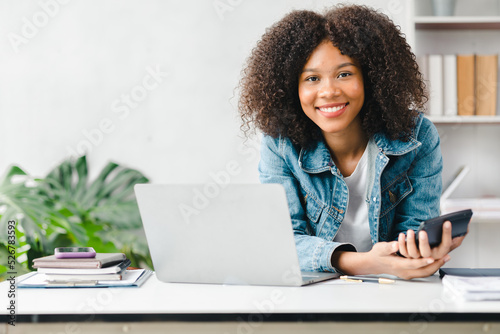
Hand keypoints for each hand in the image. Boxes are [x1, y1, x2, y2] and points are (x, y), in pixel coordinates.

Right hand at [332, 242, 449, 279]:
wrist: (374, 263)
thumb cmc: (378, 255)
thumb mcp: (380, 248)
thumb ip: (389, 247)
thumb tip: (396, 244)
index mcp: (398, 266)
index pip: (413, 264)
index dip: (423, 261)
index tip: (431, 257)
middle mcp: (404, 272)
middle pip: (423, 272)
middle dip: (436, 265)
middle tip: (446, 257)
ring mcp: (407, 274)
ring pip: (425, 273)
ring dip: (436, 266)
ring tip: (445, 258)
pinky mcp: (410, 273)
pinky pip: (423, 272)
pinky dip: (431, 267)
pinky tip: (436, 260)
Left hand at [397, 221, 467, 259]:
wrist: (423, 253)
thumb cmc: (438, 244)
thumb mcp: (449, 240)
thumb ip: (458, 234)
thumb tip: (466, 224)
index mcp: (441, 253)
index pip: (446, 244)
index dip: (447, 233)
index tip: (447, 221)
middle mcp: (429, 257)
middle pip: (427, 252)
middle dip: (424, 242)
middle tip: (423, 231)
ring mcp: (417, 258)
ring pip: (413, 252)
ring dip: (411, 242)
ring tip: (410, 231)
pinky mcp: (407, 256)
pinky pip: (403, 251)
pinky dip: (402, 243)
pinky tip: (402, 234)